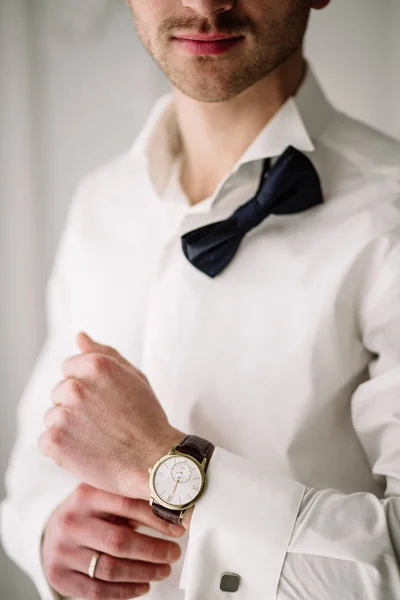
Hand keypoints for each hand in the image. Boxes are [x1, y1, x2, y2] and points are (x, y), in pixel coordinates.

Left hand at [38, 332, 185, 499]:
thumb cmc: (147, 417)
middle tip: (103, 422)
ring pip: (52, 416)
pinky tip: (85, 452)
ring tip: (96, 439)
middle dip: (75, 406)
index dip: (87, 387)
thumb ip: (104, 353)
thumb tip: (80, 336)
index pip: (69, 368)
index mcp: (95, 366)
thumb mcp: (133, 376)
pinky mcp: (55, 440)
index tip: (103, 402)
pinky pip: (45, 441)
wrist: (153, 461)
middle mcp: (75, 386)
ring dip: (68, 427)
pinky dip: (61, 449)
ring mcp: (63, 414)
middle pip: (59, 392)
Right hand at [42, 483, 185, 599]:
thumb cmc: (90, 513)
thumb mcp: (104, 498)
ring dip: (143, 572)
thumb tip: (174, 513)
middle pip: (119, 541)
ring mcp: (62, 550)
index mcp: (86, 495)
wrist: (53, 532)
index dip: (156, 519)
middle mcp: (71, 521)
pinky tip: (142, 586)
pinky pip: (97, 591)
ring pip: (110, 568)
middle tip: (174, 554)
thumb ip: (131, 503)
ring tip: (163, 570)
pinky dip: (125, 591)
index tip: (178, 529)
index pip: (127, 505)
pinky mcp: (58, 575)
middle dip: (153, 550)